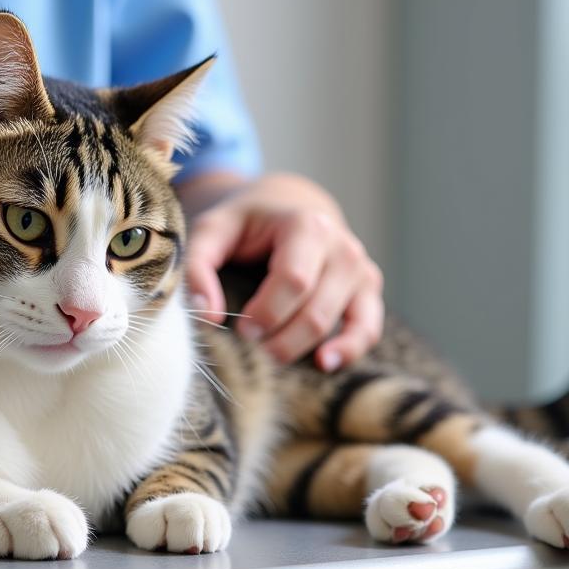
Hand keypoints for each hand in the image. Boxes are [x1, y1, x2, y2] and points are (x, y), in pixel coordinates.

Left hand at [184, 173, 383, 370]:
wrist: (289, 205)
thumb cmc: (246, 223)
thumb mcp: (213, 230)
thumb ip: (199, 267)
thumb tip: (207, 315)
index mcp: (307, 225)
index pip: (294, 280)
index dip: (266, 312)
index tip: (240, 328)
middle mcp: (342, 247)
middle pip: (315, 309)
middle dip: (281, 337)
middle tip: (250, 344)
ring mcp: (360, 269)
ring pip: (340, 323)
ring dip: (303, 347)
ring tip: (272, 356)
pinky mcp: (367, 290)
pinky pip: (368, 327)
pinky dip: (350, 349)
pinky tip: (324, 363)